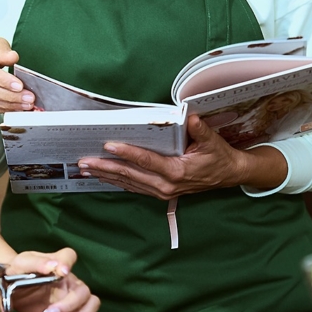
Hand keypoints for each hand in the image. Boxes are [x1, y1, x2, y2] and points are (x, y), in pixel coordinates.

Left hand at [5, 248, 99, 311]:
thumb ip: (38, 263)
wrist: (12, 289)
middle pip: (84, 291)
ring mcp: (72, 296)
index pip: (69, 256)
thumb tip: (55, 265)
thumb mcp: (22, 264)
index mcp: (58, 263)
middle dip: (70, 305)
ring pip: (92, 304)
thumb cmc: (18, 272)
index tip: (62, 273)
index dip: (68, 263)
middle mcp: (70, 279)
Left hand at [77, 115, 282, 197]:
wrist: (228, 176)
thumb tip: (191, 118)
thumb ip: (200, 130)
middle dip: (105, 167)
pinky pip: (134, 187)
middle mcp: (165, 185)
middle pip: (130, 175)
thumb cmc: (218, 157)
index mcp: (176, 171)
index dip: (126, 152)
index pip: (146, 161)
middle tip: (84, 161)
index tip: (108, 145)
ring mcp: (162, 192)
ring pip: (128, 183)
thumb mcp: (212, 142)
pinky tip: (103, 177)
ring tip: (86, 168)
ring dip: (106, 175)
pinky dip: (117, 182)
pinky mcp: (160, 193)